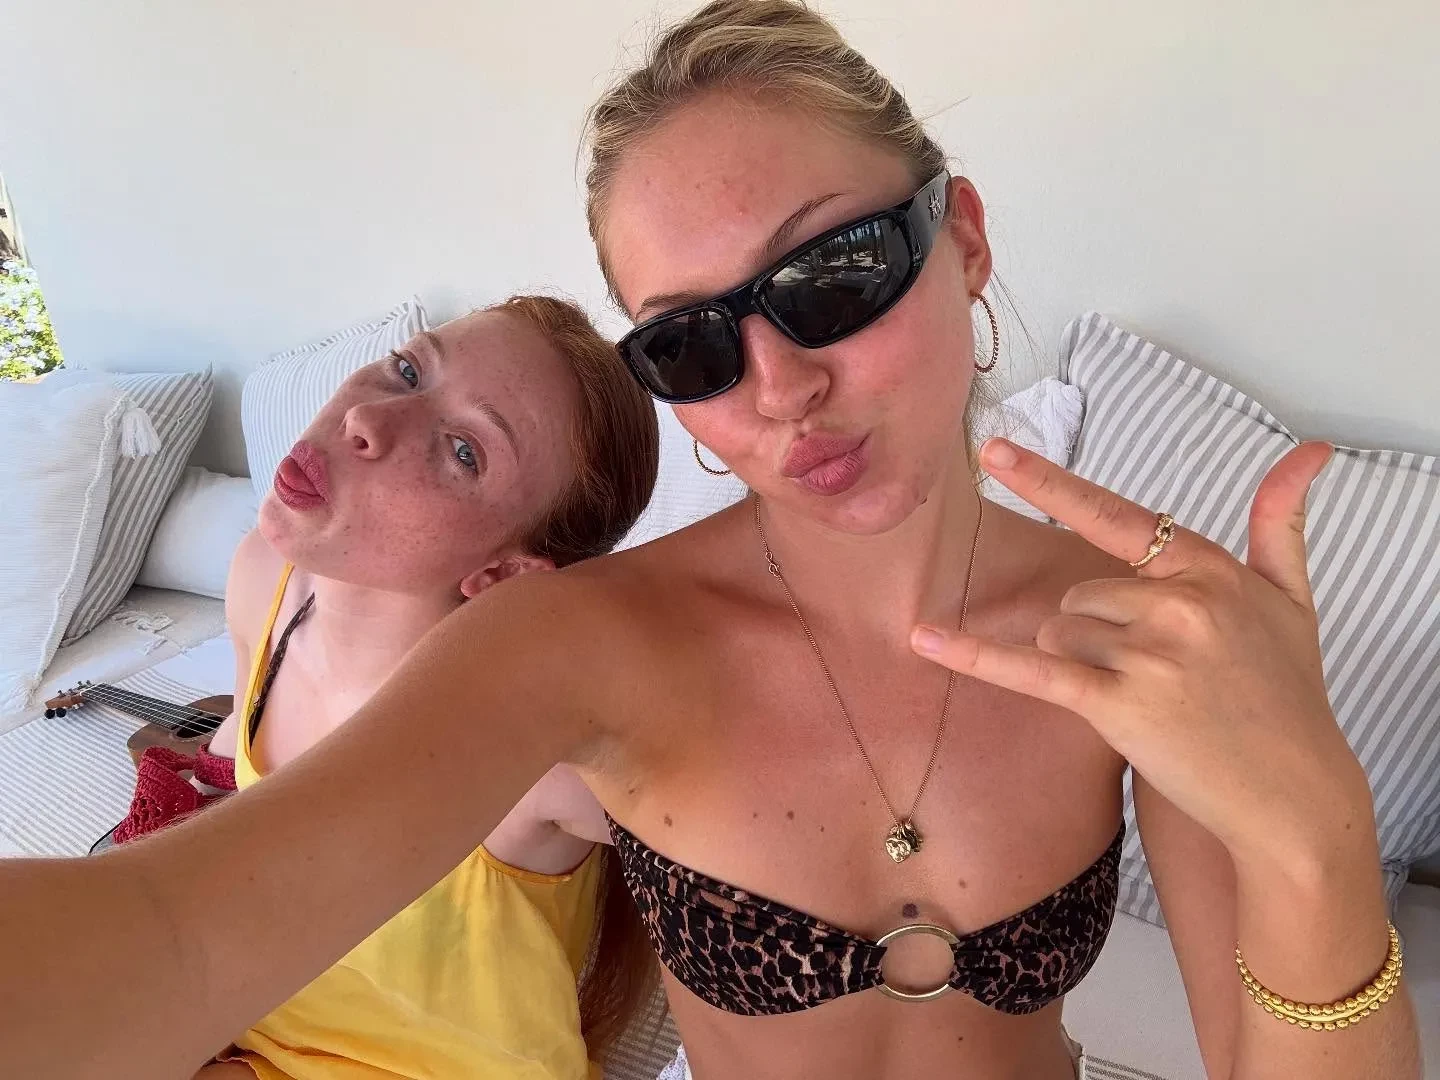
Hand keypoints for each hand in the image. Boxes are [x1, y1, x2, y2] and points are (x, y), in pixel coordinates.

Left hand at [912, 438, 1372, 862]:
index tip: (993, 452)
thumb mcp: (1294, 601)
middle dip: (1095, 635)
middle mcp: (1177, 603)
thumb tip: (1309, 451)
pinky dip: (977, 656)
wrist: (1294, 794)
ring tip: (1146, 700)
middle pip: (1077, 597)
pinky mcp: (1119, 703)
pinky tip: (925, 639)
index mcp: (1208, 571)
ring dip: (1081, 666)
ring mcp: (1148, 653)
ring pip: (1058, 634)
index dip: (1049, 483)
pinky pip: (1032, 670)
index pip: (1115, 516)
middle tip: (1156, 677)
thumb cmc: (1289, 697)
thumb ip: (1281, 524)